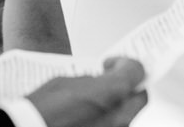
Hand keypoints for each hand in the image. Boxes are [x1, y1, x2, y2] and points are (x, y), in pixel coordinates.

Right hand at [26, 57, 146, 126]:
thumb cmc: (43, 109)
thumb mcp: (68, 82)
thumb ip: (92, 80)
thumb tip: (101, 81)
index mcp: (111, 94)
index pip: (137, 72)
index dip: (127, 64)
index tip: (114, 63)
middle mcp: (119, 118)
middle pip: (139, 97)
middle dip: (129, 86)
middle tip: (113, 79)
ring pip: (128, 116)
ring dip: (119, 104)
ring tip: (99, 99)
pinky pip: (115, 126)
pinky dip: (108, 119)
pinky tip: (92, 115)